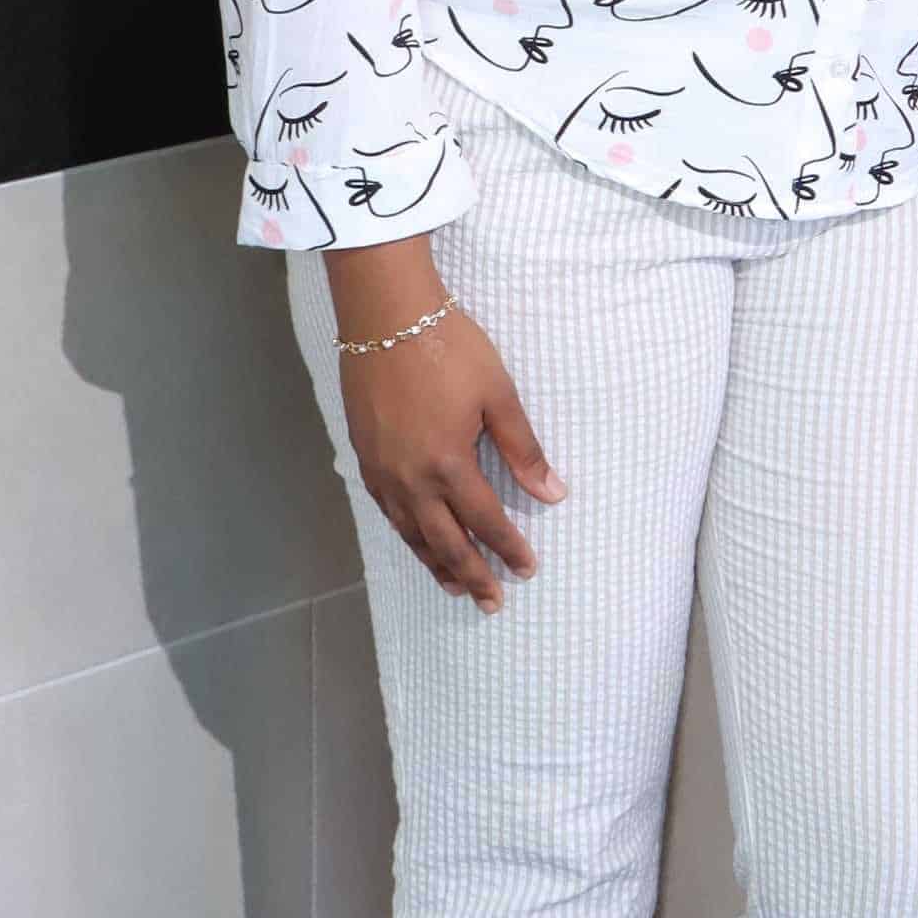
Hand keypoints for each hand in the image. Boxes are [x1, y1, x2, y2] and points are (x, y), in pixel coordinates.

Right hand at [327, 244, 562, 607]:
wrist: (384, 316)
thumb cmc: (449, 347)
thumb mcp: (497, 394)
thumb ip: (522, 449)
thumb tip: (553, 493)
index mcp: (449, 464)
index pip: (485, 521)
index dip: (508, 548)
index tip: (526, 570)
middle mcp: (410, 479)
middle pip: (445, 542)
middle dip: (471, 575)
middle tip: (492, 602)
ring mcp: (382, 472)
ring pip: (411, 534)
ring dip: (436, 564)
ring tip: (455, 587)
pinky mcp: (363, 458)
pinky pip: (387, 512)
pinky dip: (406, 535)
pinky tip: (416, 541)